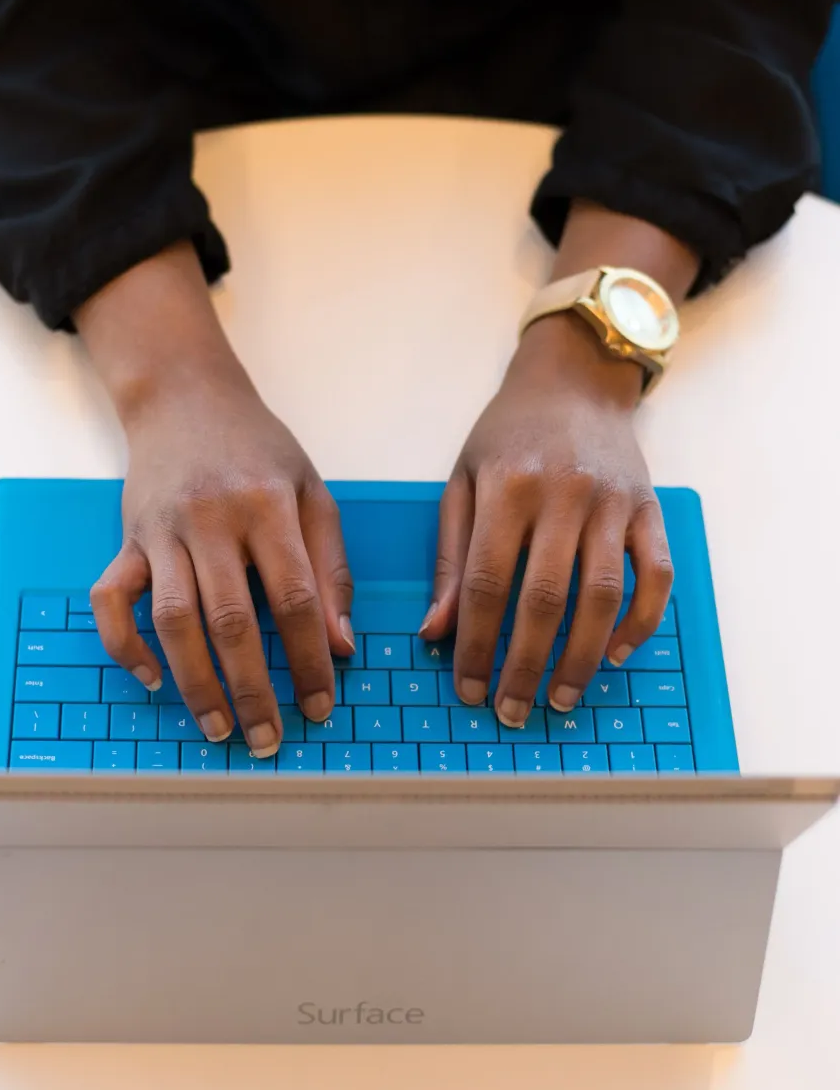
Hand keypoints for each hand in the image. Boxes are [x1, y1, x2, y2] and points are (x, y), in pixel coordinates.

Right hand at [76, 243, 353, 756]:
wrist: (184, 395)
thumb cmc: (257, 448)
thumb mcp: (312, 491)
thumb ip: (331, 565)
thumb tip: (340, 644)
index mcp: (268, 506)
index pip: (296, 598)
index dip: (310, 658)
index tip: (320, 704)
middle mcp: (212, 520)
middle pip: (232, 619)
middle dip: (253, 688)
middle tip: (269, 738)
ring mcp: (162, 530)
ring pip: (173, 619)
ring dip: (195, 682)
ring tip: (218, 728)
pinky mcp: (126, 538)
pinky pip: (111, 599)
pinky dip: (124, 644)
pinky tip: (152, 680)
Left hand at [420, 313, 672, 724]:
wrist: (574, 379)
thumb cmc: (508, 434)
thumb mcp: (462, 480)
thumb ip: (448, 556)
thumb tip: (434, 632)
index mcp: (507, 487)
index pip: (486, 582)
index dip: (475, 644)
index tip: (468, 689)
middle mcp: (563, 495)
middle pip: (544, 599)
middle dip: (525, 664)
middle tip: (512, 710)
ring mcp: (613, 503)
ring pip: (603, 596)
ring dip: (582, 657)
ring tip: (560, 697)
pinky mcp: (650, 509)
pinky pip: (655, 575)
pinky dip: (641, 621)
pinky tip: (617, 653)